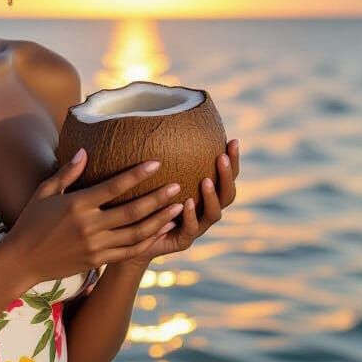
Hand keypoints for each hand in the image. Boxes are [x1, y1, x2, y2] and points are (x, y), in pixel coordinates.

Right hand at [2, 149, 187, 287]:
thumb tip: (85, 150)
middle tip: (178, 186)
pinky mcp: (97, 260)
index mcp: (76, 205)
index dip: (137, 175)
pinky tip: (161, 230)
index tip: (157, 163)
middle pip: (132, 212)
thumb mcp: (44, 192)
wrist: (22, 261)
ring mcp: (95, 246)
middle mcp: (88, 226)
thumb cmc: (31, 221)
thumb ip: (67, 172)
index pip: (113, 187)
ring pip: (136, 234)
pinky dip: (148, 241)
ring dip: (159, 221)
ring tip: (178, 208)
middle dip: (158, 199)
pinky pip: (129, 251)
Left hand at [131, 138, 240, 263]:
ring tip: (206, 180)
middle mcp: (205, 210)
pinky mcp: (183, 241)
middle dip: (228, 176)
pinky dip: (191, 216)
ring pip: (214, 213)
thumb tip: (154, 120)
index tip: (232, 140)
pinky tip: (186, 203)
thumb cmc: (142, 201)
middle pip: (228, 194)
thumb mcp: (152, 176)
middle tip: (221, 157)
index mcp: (203, 194)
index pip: (225, 175)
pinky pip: (192, 229)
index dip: (233, 160)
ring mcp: (197, 227)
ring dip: (212, 196)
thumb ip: (159, 156)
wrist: (129, 237)